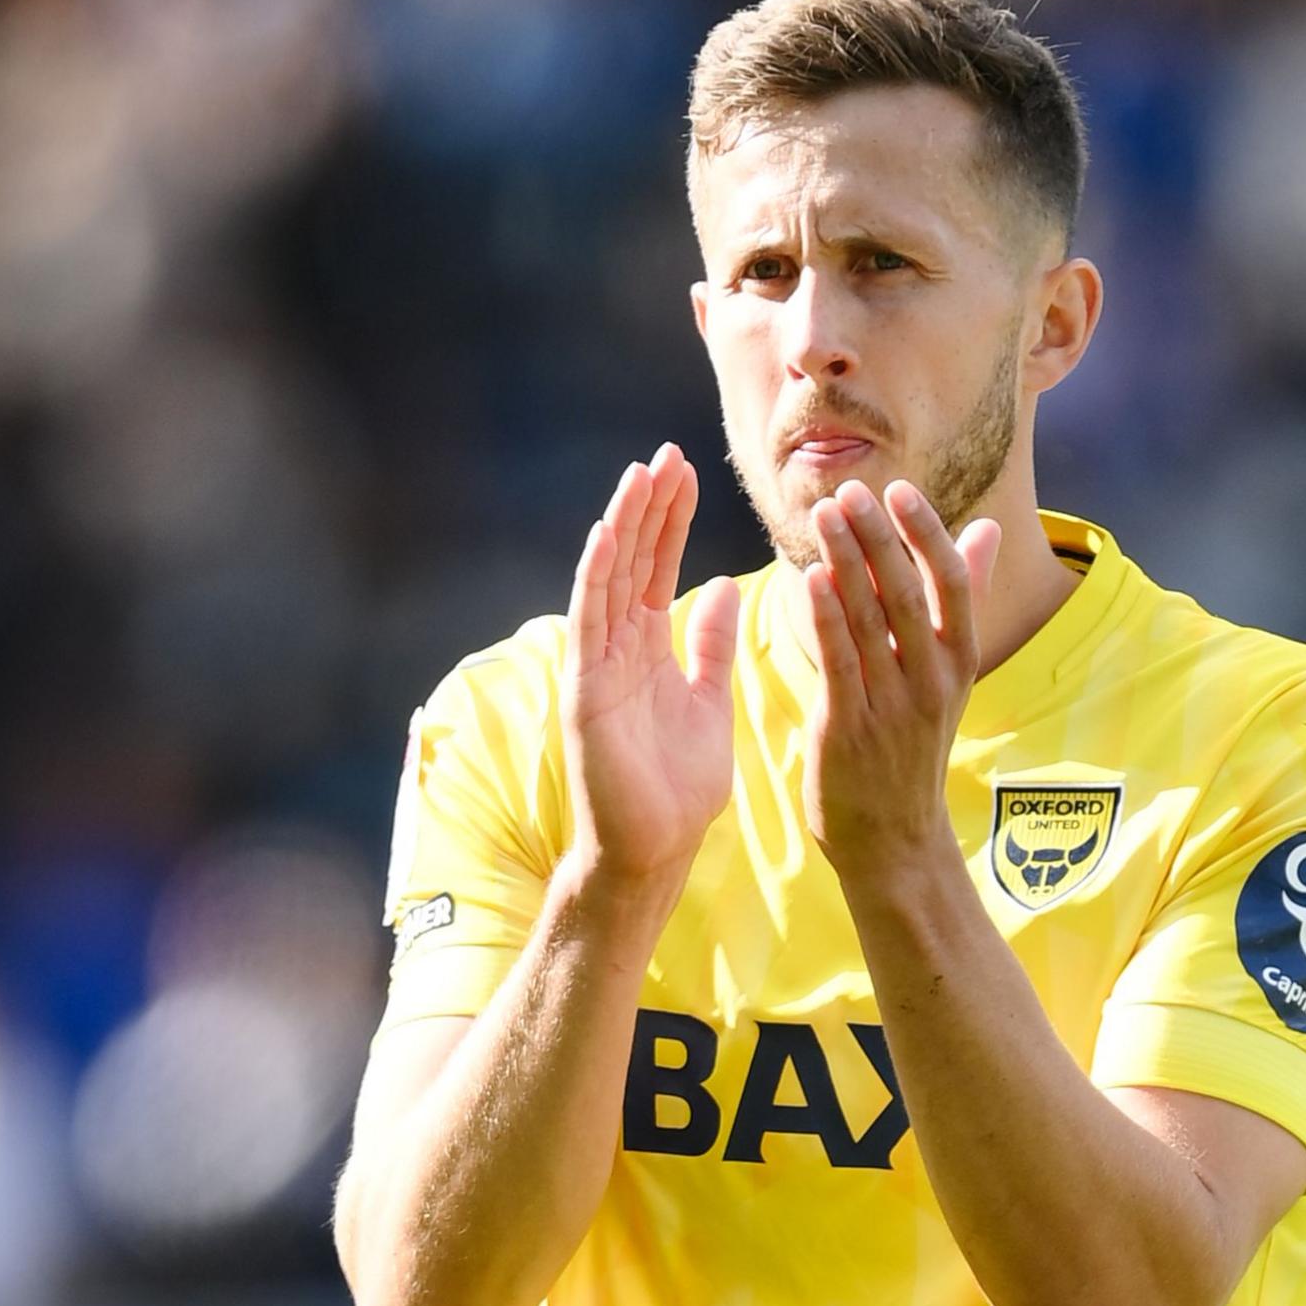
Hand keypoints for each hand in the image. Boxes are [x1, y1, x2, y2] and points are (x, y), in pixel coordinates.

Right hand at [563, 444, 740, 883]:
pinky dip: (595, 576)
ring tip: (641, 475)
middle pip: (630, 563)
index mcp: (647, 650)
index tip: (687, 473)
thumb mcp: (709, 701)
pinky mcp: (584, 691)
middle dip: (647, 509)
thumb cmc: (678, 787)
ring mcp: (597, 667)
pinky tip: (607, 534)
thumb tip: (721, 588)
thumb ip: (709, 645)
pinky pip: (588, 624)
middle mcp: (616, 649)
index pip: (657, 570)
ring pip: (607, 581)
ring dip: (622, 527)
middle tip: (666, 454)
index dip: (670, 521)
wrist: (655, 851)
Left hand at [800, 479, 1000, 881]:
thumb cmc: (912, 748)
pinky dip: (827, 616)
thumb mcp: (949, 677)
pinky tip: (810, 578)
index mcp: (958, 664)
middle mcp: (932, 681)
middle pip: (910, 594)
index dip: (928, 534)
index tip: (900, 491)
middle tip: (850, 490)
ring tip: (823, 515)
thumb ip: (963, 600)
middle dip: (880, 538)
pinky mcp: (849, 729)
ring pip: (872, 621)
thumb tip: (990, 529)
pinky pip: (840, 662)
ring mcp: (892, 707)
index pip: (953, 584)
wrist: (893, 841)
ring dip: (846, 563)